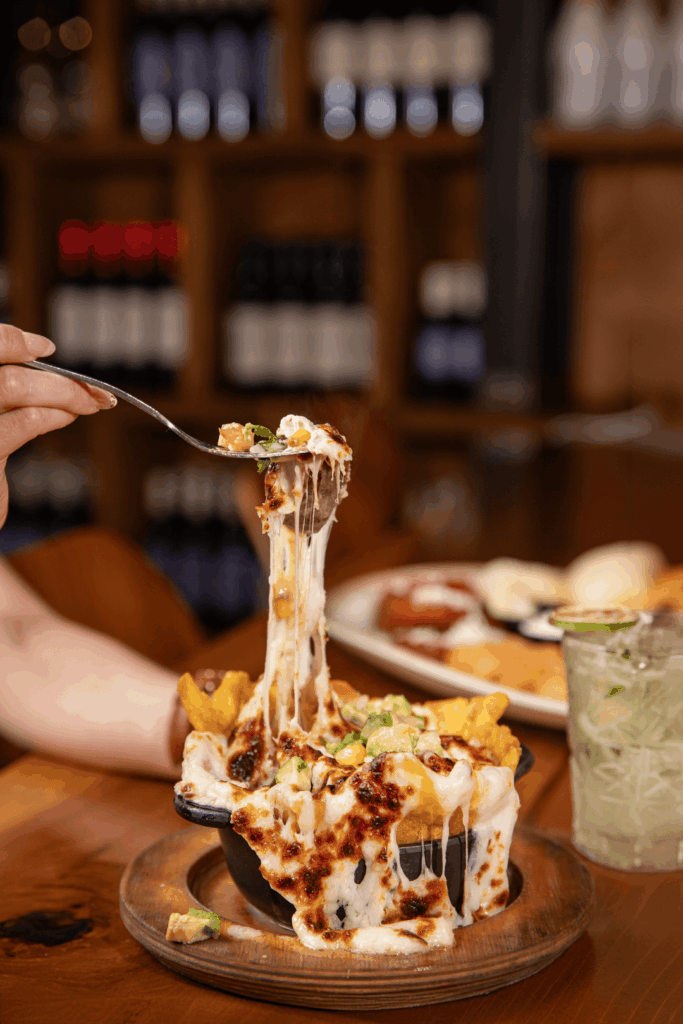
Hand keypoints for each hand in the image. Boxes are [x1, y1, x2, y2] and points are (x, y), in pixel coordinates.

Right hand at [0, 325, 114, 526]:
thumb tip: (42, 356)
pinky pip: (23, 420)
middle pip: (7, 369)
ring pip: (12, 384)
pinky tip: (69, 417)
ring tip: (90, 405)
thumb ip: (12, 389)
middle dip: (58, 378)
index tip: (47, 348)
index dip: (13, 340)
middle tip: (95, 391)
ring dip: (63, 393)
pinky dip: (53, 414)